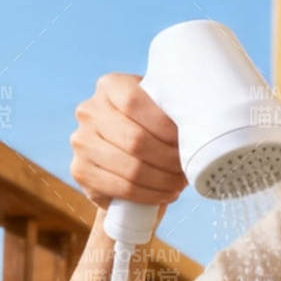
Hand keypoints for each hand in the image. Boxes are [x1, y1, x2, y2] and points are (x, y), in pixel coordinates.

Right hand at [70, 72, 187, 209]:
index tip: (189, 140)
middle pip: (135, 139)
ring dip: (163, 179)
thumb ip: (171, 107)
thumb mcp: (159, 110)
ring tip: (180, 182)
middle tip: (188, 168)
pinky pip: (122, 187)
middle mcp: (89, 110)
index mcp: (109, 86)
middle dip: (168, 158)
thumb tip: (200, 119)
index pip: (134, 101)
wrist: (124, 164)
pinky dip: (150, 195)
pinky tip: (166, 193)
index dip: (165, 125)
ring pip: (131, 167)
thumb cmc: (152, 130)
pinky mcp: (80, 171)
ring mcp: (81, 141)